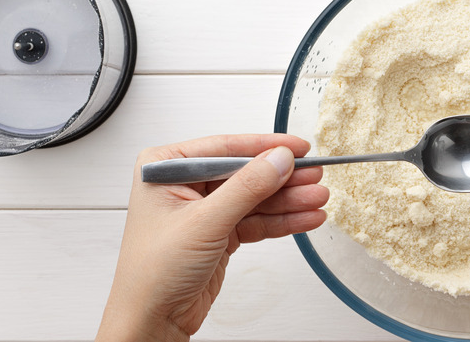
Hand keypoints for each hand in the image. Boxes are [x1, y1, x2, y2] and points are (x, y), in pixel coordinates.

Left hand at [96, 134, 328, 341]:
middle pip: (246, 172)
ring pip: (256, 197)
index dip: (265, 147)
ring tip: (318, 200)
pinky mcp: (220, 233)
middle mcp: (184, 185)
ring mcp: (204, 210)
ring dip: (288, 201)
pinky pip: (257, 220)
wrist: (151, 322)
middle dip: (283, 179)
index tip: (297, 147)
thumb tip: (279, 159)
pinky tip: (305, 218)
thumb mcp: (204, 222)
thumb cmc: (152, 274)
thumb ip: (246, 187)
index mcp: (166, 168)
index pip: (225, 148)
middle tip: (315, 177)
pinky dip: (281, 220)